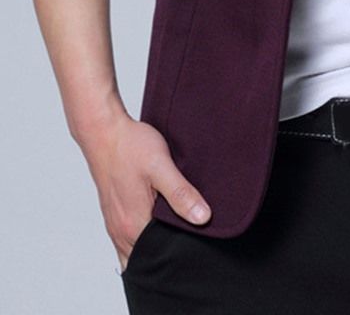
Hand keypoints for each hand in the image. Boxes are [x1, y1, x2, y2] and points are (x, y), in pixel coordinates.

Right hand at [79, 110, 211, 272]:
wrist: (104, 131)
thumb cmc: (130, 147)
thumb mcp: (161, 167)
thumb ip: (181, 194)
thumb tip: (203, 218)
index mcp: (134, 226)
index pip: (159, 259)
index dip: (178, 257)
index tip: (197, 249)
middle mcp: (121, 232)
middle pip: (147, 260)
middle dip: (166, 258)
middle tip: (190, 245)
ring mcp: (115, 224)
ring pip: (136, 252)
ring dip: (154, 249)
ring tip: (176, 237)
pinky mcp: (114, 214)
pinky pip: (129, 240)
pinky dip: (143, 240)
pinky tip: (158, 226)